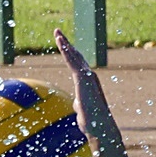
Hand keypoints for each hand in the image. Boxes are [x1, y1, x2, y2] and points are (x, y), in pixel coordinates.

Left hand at [54, 29, 119, 144]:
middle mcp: (88, 75)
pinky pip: (72, 61)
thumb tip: (77, 103)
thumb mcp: (82, 108)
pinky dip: (66, 51)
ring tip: (57, 33)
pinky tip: (60, 43)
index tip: (63, 44)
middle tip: (57, 32)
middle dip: (66, 43)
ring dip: (64, 44)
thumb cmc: (91, 120)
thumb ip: (79, 102)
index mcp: (87, 81)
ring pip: (73, 56)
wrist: (98, 125)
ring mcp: (86, 75)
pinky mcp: (82, 78)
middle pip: (75, 55)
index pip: (76, 63)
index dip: (69, 53)